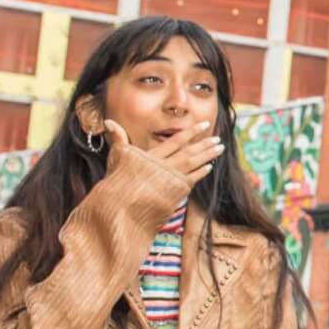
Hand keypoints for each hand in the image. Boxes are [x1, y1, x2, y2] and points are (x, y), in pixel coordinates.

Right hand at [105, 118, 223, 190]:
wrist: (117, 207)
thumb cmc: (116, 181)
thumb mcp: (116, 158)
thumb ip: (119, 139)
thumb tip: (108, 121)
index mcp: (151, 156)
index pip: (176, 140)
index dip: (191, 132)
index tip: (205, 125)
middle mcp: (163, 166)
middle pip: (189, 152)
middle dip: (205, 144)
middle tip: (218, 138)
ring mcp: (170, 180)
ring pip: (193, 164)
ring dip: (208, 156)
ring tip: (220, 149)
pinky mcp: (174, 192)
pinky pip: (191, 180)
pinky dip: (201, 173)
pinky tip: (209, 167)